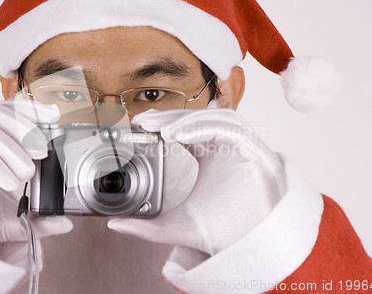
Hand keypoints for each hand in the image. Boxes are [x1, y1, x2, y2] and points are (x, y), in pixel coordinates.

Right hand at [0, 100, 71, 250]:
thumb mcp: (6, 218)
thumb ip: (35, 219)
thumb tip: (66, 223)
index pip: (3, 110)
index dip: (28, 108)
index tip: (53, 115)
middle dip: (22, 127)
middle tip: (43, 152)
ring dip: (10, 148)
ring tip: (27, 173)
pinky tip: (8, 182)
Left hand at [108, 109, 283, 254]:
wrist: (246, 253)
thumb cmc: (220, 235)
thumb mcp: (175, 225)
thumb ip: (145, 226)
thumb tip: (114, 224)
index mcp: (210, 155)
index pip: (188, 128)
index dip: (166, 122)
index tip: (140, 125)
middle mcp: (228, 148)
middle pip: (200, 118)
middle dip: (171, 117)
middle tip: (144, 123)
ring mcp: (244, 148)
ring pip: (216, 118)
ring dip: (187, 120)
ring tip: (160, 131)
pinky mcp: (256, 152)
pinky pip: (230, 130)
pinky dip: (202, 128)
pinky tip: (178, 136)